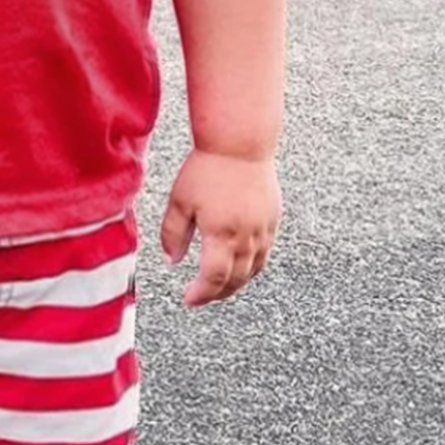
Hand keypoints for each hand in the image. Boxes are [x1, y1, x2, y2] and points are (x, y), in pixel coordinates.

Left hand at [160, 149, 280, 306]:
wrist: (240, 145)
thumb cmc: (206, 168)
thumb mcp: (180, 200)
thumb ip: (173, 233)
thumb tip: (171, 260)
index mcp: (221, 235)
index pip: (213, 279)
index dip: (201, 294)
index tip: (188, 299)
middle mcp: (247, 239)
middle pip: (235, 280)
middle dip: (217, 293)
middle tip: (201, 296)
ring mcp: (263, 232)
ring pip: (253, 271)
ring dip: (236, 284)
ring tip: (218, 287)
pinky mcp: (273, 222)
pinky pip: (265, 255)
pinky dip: (252, 268)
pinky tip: (240, 267)